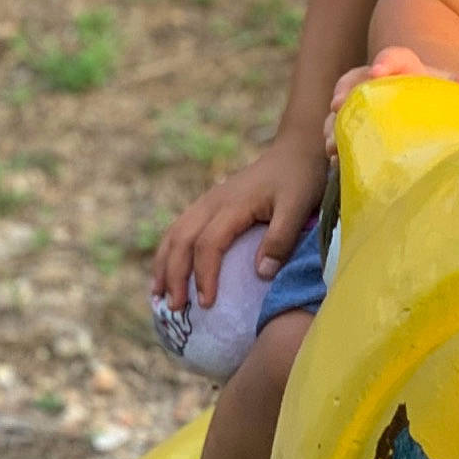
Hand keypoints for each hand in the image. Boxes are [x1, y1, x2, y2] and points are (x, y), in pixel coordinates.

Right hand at [150, 132, 327, 312]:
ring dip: (164, 265)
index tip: (207, 303)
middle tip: (175, 308)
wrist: (296, 149)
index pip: (208, 244)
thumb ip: (281, 239)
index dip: (204, 275)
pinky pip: (180, 229)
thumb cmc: (300, 179)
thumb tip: (261, 274)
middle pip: (181, 240)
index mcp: (232, 204)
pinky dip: (169, 253)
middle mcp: (212, 202)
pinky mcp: (209, 204)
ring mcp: (207, 201)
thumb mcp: (299, 207)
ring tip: (158, 297)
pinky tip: (168, 273)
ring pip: (174, 234)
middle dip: (174, 276)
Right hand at [324, 46, 458, 155]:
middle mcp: (377, 82)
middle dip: (346, 91)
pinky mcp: (356, 126)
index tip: (378, 72)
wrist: (428, 103)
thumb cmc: (442, 95)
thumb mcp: (456, 86)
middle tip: (338, 105)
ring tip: (332, 142)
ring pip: (341, 108)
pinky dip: (336, 144)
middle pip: (355, 80)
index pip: (395, 56)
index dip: (386, 61)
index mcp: (405, 68)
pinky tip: (336, 160)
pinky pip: (339, 132)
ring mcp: (363, 103)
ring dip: (334, 123)